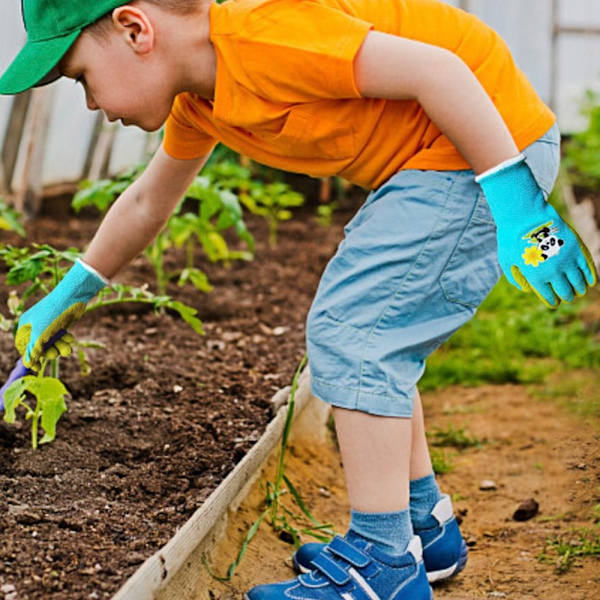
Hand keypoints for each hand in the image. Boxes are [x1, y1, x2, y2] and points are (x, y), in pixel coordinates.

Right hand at [15, 259, 107, 369]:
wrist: (73, 296)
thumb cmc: (53, 313)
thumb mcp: (41, 334)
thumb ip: (35, 349)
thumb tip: (30, 363)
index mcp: (26, 325)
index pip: (24, 346)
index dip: (30, 356)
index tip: (37, 366)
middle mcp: (36, 325)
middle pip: (40, 346)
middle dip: (49, 352)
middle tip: (56, 354)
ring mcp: (49, 325)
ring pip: (53, 343)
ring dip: (60, 347)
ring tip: (68, 349)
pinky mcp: (61, 324)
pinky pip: (61, 337)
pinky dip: (66, 340)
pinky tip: (70, 338)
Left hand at [476, 156, 596, 307]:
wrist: (524, 216)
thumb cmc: (511, 238)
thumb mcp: (506, 261)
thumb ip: (515, 278)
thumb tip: (527, 290)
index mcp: (536, 277)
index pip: (549, 297)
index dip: (553, 302)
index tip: (555, 303)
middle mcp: (553, 272)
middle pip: (566, 291)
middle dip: (567, 296)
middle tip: (568, 296)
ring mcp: (566, 260)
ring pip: (578, 281)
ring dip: (579, 288)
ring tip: (579, 291)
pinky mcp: (576, 248)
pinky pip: (587, 266)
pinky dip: (591, 276)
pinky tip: (591, 282)